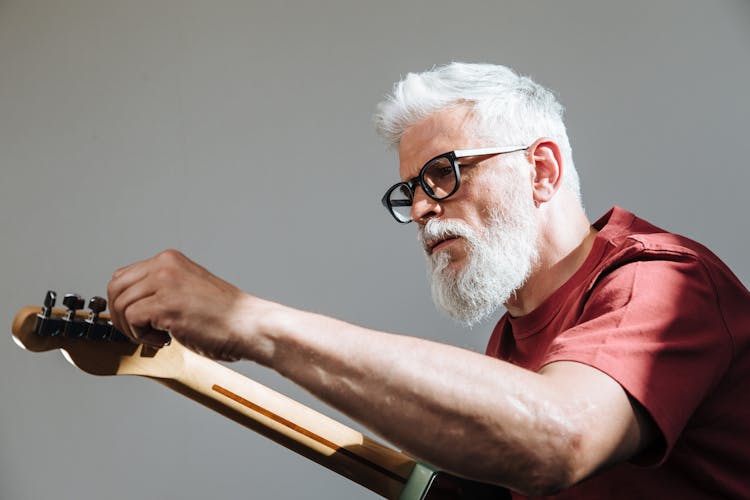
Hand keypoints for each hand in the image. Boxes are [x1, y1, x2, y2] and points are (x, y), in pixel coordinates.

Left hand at [107, 249, 254, 360]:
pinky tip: (163, 339)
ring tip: (157, 337)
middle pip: (115, 288)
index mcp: (170, 260)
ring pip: (121, 305)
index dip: (124, 302)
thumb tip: (129, 308)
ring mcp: (165, 283)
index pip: (124, 276)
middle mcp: (165, 265)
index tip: (137, 321)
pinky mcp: (166, 304)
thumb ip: (161, 291)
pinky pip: (132, 319)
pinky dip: (141, 336)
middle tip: (139, 332)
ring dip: (133, 328)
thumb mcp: (187, 290)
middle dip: (120, 315)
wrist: (250, 325)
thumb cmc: (225, 316)